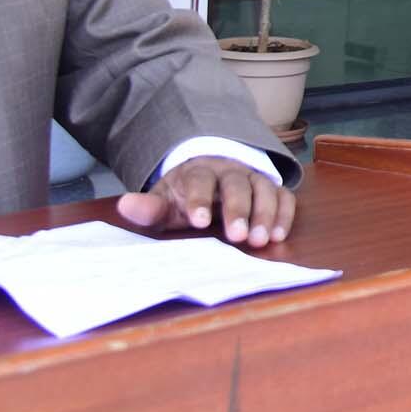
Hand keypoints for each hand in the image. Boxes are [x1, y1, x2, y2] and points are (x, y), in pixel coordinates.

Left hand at [118, 156, 297, 247]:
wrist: (210, 176)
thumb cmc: (185, 196)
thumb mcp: (165, 201)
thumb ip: (150, 207)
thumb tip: (126, 205)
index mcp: (199, 172)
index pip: (200, 179)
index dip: (200, 198)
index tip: (200, 221)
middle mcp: (230, 171)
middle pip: (237, 183)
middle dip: (239, 209)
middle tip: (238, 236)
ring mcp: (253, 178)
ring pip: (265, 188)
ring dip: (265, 213)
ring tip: (261, 240)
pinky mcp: (271, 189)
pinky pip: (284, 196)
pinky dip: (284, 213)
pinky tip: (279, 235)